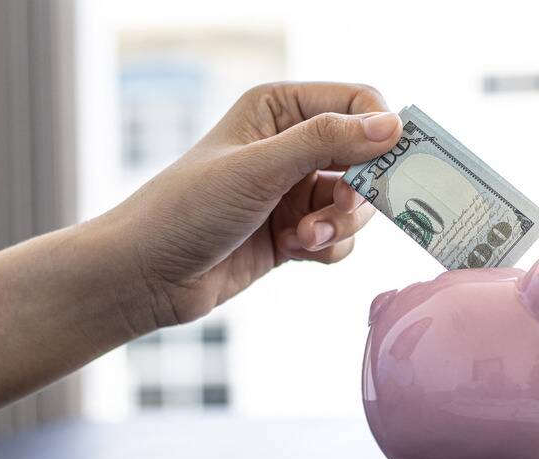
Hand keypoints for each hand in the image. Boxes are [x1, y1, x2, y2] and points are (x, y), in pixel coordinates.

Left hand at [99, 81, 402, 326]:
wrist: (146, 276)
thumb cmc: (187, 210)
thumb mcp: (260, 168)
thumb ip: (326, 141)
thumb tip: (391, 125)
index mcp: (278, 108)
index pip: (356, 102)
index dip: (379, 131)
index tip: (390, 166)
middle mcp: (289, 144)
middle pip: (365, 157)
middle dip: (358, 190)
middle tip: (339, 208)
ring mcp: (293, 190)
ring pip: (355, 203)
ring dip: (340, 224)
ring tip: (304, 237)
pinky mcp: (293, 232)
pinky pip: (340, 236)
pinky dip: (328, 246)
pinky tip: (296, 251)